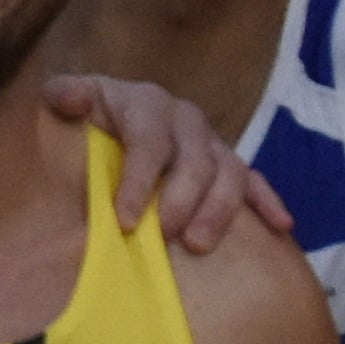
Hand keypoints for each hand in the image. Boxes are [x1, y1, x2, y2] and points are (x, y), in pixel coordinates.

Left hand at [43, 72, 294, 256]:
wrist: (107, 121)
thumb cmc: (85, 121)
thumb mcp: (69, 102)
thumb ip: (64, 97)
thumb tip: (63, 97)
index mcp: (146, 102)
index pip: (150, 141)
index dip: (139, 181)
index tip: (123, 221)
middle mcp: (184, 118)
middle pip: (196, 160)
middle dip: (181, 200)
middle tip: (163, 236)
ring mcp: (211, 142)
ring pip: (230, 173)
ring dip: (219, 211)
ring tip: (198, 246)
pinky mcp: (227, 164)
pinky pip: (254, 181)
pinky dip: (269, 202)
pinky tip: (281, 227)